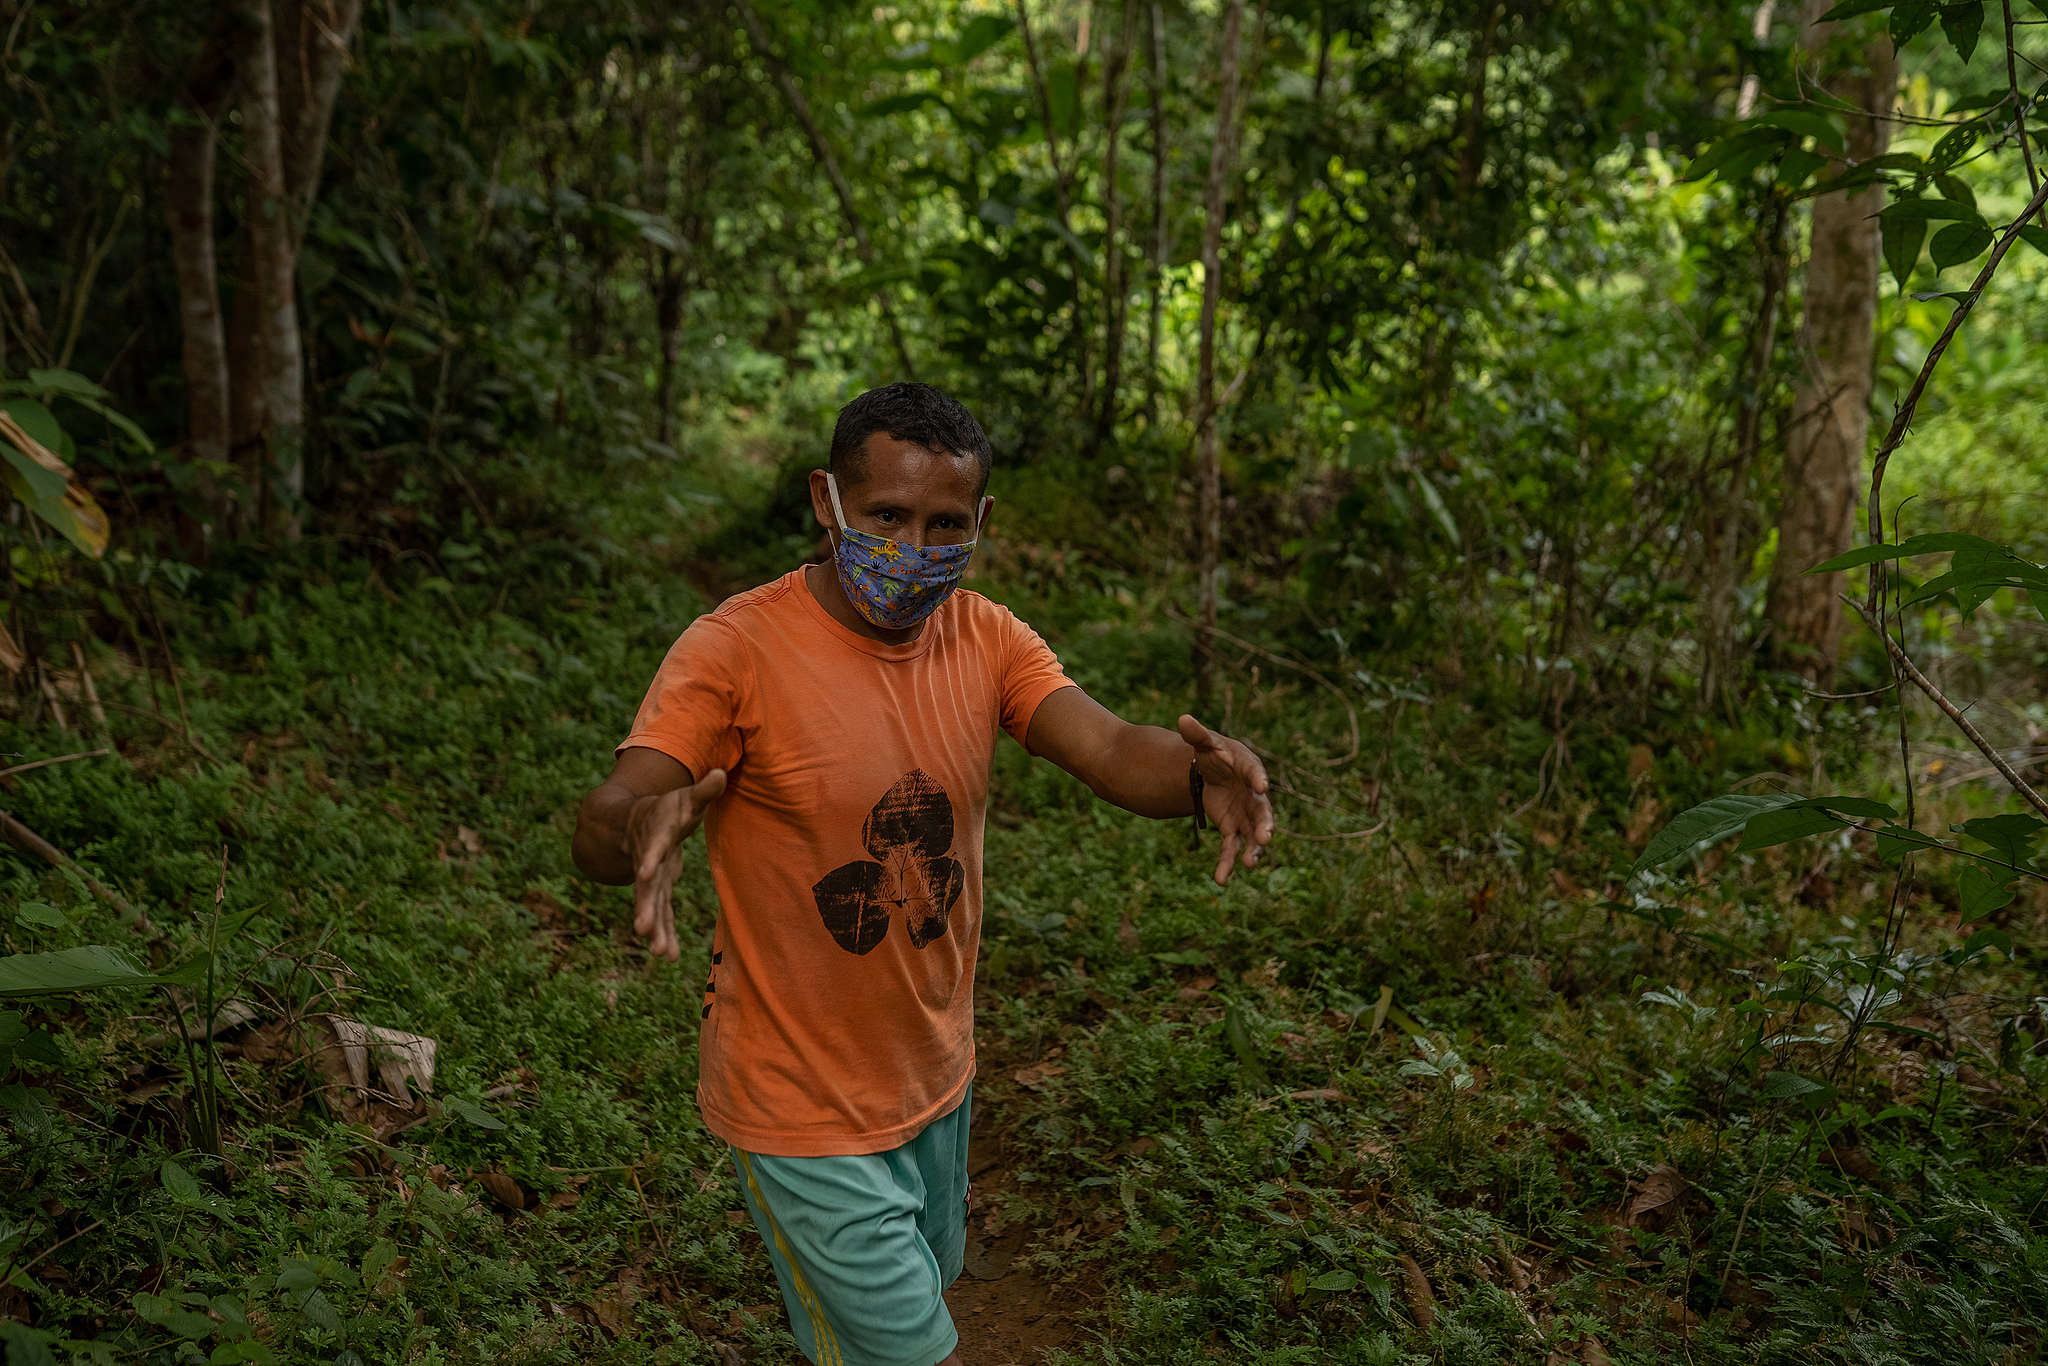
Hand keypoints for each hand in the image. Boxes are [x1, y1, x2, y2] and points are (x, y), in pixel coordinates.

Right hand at [627, 768, 726, 960]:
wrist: (637, 823)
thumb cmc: (666, 809)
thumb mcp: (686, 798)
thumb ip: (704, 790)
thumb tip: (722, 773)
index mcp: (655, 838)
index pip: (652, 850)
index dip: (648, 861)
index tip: (643, 875)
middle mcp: (648, 863)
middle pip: (645, 889)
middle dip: (645, 909)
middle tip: (642, 930)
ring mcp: (650, 881)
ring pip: (652, 908)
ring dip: (656, 930)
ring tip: (661, 954)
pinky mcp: (657, 892)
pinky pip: (661, 915)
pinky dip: (664, 933)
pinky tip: (668, 956)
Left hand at [1177, 715, 1273, 885]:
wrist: (1212, 770)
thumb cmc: (1213, 753)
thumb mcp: (1204, 742)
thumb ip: (1196, 734)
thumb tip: (1183, 719)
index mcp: (1248, 767)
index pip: (1254, 772)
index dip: (1258, 778)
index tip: (1261, 786)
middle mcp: (1252, 794)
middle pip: (1262, 811)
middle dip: (1265, 824)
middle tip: (1267, 836)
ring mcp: (1244, 814)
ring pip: (1251, 835)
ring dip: (1252, 850)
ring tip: (1250, 864)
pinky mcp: (1232, 828)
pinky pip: (1232, 848)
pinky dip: (1227, 863)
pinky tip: (1220, 879)